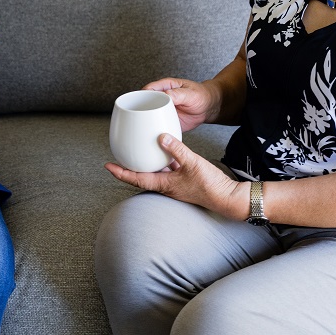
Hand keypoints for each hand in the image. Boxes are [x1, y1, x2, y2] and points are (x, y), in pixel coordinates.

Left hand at [106, 133, 246, 219]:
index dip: (121, 173)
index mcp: (164, 185)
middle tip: (119, 158)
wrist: (227, 198)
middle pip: (142, 177)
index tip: (108, 166)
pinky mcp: (184, 181)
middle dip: (130, 168)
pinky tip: (165, 151)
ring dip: (146, 164)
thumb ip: (176, 149)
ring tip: (138, 152)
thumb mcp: (192, 162)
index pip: (136, 179)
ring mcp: (175, 185)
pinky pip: (168, 170)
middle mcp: (167, 186)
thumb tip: (160, 136)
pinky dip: (163, 161)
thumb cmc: (210, 185)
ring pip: (155, 173)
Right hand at [143, 78, 219, 132]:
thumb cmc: (201, 95)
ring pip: (149, 115)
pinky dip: (154, 129)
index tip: (138, 103)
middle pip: (145, 103)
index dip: (141, 96)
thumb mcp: (191, 93)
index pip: (148, 89)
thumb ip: (178, 94)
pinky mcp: (166, 120)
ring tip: (143, 128)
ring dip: (145, 121)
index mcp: (165, 87)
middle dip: (139, 110)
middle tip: (138, 118)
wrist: (208, 108)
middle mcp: (161, 98)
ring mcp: (163, 110)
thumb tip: (166, 95)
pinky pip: (157, 125)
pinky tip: (152, 133)